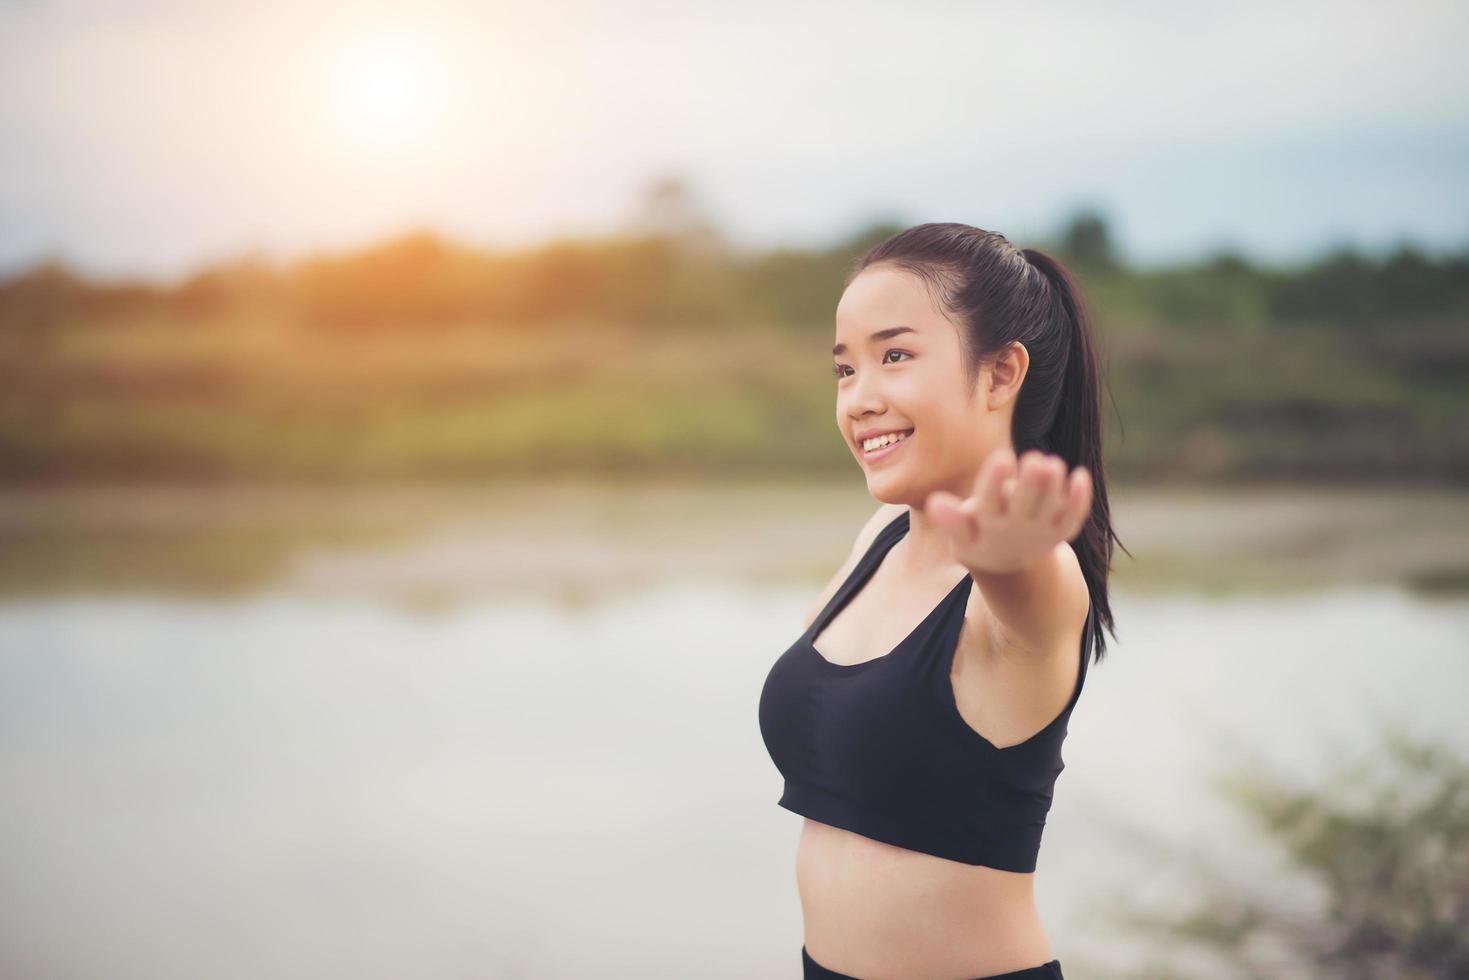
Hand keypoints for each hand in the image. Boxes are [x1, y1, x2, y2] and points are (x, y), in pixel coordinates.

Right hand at [922, 447, 1092, 575]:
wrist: (1006, 566)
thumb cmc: (977, 536)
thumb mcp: (960, 534)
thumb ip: (951, 520)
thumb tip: (934, 503)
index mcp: (987, 528)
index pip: (990, 504)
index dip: (996, 482)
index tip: (1002, 457)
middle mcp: (1016, 531)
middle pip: (1024, 507)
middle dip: (1031, 484)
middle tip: (1035, 458)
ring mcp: (1040, 532)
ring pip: (1049, 510)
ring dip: (1054, 488)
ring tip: (1053, 463)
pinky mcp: (1059, 532)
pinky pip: (1073, 518)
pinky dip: (1079, 500)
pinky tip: (1080, 474)